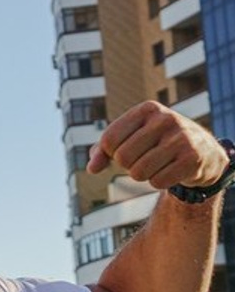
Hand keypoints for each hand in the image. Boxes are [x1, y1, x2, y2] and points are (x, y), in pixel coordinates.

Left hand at [88, 102, 227, 189]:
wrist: (200, 151)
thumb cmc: (154, 144)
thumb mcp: (128, 139)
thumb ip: (102, 151)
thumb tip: (92, 168)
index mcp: (147, 109)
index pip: (109, 140)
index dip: (111, 153)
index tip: (125, 149)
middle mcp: (166, 119)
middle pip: (122, 158)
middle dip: (128, 165)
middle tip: (144, 159)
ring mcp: (182, 138)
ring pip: (138, 173)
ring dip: (142, 175)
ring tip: (157, 164)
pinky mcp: (192, 158)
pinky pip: (157, 182)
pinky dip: (158, 182)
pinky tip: (170, 170)